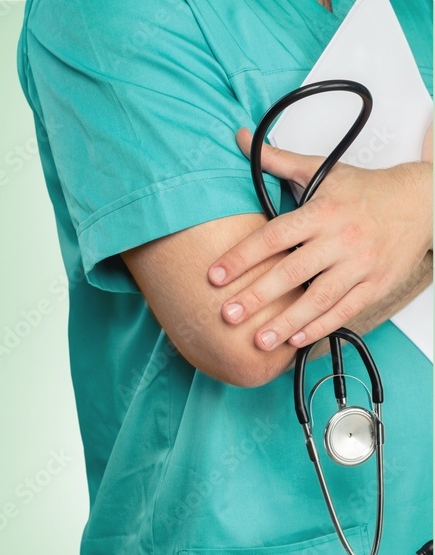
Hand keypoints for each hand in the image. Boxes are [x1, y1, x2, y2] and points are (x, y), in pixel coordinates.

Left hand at [207, 127, 433, 350]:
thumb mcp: (321, 169)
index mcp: (322, 212)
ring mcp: (361, 265)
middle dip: (259, 296)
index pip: (274, 236)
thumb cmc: (363, 189)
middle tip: (229, 314)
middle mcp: (342, 239)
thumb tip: (240, 138)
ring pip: (320, 298)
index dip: (242, 257)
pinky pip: (346, 310)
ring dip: (287, 322)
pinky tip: (295, 340)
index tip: (215, 275)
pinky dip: (321, 327)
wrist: (421, 200)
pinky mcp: (376, 284)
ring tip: (259, 341)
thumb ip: (277, 160)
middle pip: (293, 272)